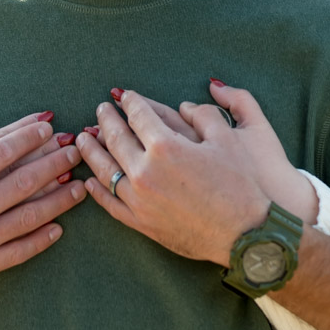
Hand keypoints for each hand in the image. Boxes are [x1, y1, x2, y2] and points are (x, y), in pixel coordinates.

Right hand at [0, 107, 85, 294]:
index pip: (2, 151)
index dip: (29, 136)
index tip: (48, 127)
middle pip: (25, 181)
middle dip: (54, 162)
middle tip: (75, 150)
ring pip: (29, 217)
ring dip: (59, 200)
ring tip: (80, 186)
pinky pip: (18, 252)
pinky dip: (41, 240)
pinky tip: (59, 228)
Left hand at [77, 81, 315, 265]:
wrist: (246, 234)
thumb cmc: (241, 185)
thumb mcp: (227, 139)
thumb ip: (203, 115)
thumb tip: (186, 105)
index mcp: (165, 146)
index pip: (139, 116)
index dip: (130, 102)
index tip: (124, 95)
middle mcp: (145, 171)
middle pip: (116, 140)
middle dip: (106, 121)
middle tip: (100, 110)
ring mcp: (140, 200)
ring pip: (105, 171)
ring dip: (91, 152)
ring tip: (83, 140)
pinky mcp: (142, 223)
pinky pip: (110, 204)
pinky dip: (97, 191)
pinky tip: (89, 181)